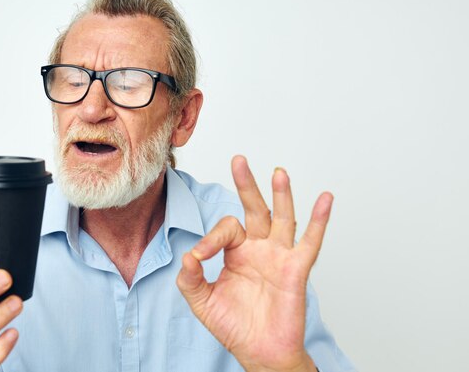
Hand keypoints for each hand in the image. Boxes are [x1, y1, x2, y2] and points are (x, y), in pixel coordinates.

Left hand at [176, 156, 332, 371]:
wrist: (259, 352)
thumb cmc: (234, 326)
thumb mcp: (202, 301)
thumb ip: (190, 278)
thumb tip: (188, 255)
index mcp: (236, 253)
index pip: (226, 229)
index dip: (211, 238)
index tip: (200, 257)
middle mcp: (259, 249)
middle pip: (254, 209)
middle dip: (247, 185)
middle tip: (238, 160)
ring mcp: (279, 256)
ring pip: (282, 218)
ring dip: (281, 195)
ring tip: (278, 172)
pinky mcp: (296, 269)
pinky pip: (311, 242)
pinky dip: (320, 220)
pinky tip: (325, 199)